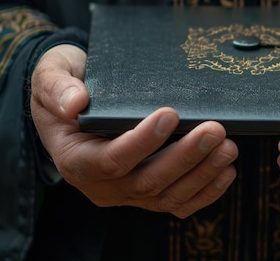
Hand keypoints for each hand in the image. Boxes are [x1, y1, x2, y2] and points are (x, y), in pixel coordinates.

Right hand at [30, 44, 237, 217]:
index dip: (142, 142)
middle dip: (185, 156)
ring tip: (228, 147)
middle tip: (215, 130)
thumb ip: (56, 86)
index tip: (171, 114)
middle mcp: (101, 185)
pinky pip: (177, 203)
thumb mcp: (51, 75)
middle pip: (147, 181)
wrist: (74, 102)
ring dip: (202, 173)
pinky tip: (225, 172)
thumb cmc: (64, 86)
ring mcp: (126, 193)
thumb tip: (76, 102)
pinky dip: (204, 191)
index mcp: (75, 159)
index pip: (110, 160)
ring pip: (167, 195)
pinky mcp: (146, 194)